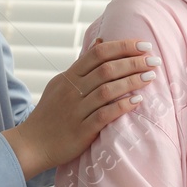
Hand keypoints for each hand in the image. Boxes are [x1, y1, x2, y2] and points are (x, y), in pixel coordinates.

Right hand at [2, 38, 156, 178]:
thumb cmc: (50, 114)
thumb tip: (100, 42)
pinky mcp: (81, 131)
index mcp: (69, 77)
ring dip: (132, 81)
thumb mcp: (60, 84)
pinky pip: (104, 115)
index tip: (144, 44)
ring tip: (151, 77)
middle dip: (134, 62)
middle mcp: (72, 91)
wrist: (32, 144)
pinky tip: (137, 101)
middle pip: (106, 69)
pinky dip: (122, 107)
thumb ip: (82, 65)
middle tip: (154, 60)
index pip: (98, 54)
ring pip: (107, 90)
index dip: (123, 46)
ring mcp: (76, 110)